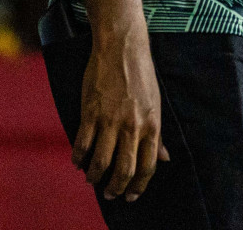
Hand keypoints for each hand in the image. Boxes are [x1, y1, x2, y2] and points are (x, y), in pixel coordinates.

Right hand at [74, 30, 169, 201]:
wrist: (123, 47)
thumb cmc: (141, 75)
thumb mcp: (156, 105)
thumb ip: (157, 134)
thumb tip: (165, 158)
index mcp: (151, 125)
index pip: (147, 166)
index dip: (139, 186)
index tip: (131, 195)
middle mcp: (132, 126)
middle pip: (124, 170)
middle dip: (116, 187)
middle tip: (110, 194)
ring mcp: (110, 120)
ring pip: (100, 161)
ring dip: (95, 176)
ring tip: (92, 180)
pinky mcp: (91, 112)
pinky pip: (82, 143)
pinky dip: (78, 157)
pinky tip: (77, 161)